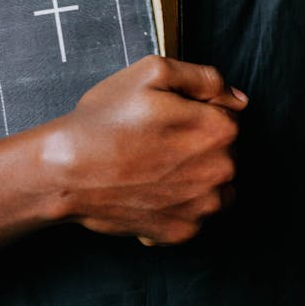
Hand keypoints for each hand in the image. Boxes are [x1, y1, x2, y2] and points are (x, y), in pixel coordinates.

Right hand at [0, 56, 246, 248]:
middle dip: (198, 141)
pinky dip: (177, 202)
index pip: (228, 113)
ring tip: (155, 164)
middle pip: (223, 150)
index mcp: (218, 129)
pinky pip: (194, 212)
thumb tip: (237, 98)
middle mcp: (220, 172)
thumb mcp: (153, 72)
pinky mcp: (181, 233)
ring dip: (195, 174)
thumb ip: (205, 78)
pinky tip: (149, 187)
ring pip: (214, 184)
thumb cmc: (106, 119)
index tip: (169, 113)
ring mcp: (202, 208)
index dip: (197, 108)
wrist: (67, 172)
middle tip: (156, 137)